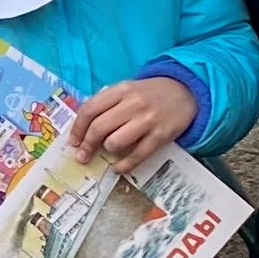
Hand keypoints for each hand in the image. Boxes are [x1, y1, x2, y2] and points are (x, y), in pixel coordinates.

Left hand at [70, 75, 197, 168]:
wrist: (185, 92)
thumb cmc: (149, 94)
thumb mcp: (127, 90)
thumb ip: (107, 104)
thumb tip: (82, 131)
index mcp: (121, 90)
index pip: (90, 109)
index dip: (77, 129)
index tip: (73, 142)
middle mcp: (133, 104)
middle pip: (99, 127)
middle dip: (87, 145)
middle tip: (83, 156)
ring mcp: (148, 120)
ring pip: (115, 142)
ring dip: (108, 150)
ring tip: (110, 150)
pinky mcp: (161, 136)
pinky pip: (137, 156)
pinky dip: (123, 165)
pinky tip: (118, 167)